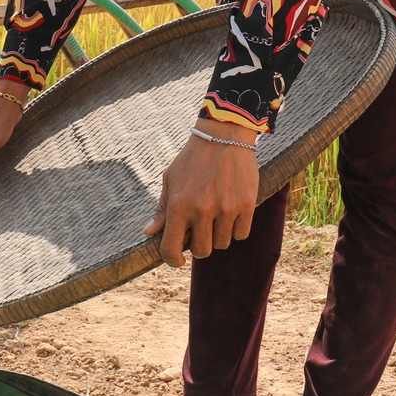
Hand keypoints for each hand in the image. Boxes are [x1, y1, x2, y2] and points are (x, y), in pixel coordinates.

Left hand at [145, 120, 260, 266]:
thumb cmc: (193, 159)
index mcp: (179, 206)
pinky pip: (241, 234)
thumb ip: (162, 209)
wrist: (224, 136)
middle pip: (202, 251)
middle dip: (200, 246)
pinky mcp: (245, 205)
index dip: (173, 260)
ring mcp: (225, 209)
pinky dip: (236, 229)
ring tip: (217, 218)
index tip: (178, 260)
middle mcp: (202, 210)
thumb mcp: (171, 180)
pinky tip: (232, 215)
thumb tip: (149, 232)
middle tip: (201, 231)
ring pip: (222, 244)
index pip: (171, 249)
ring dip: (218, 236)